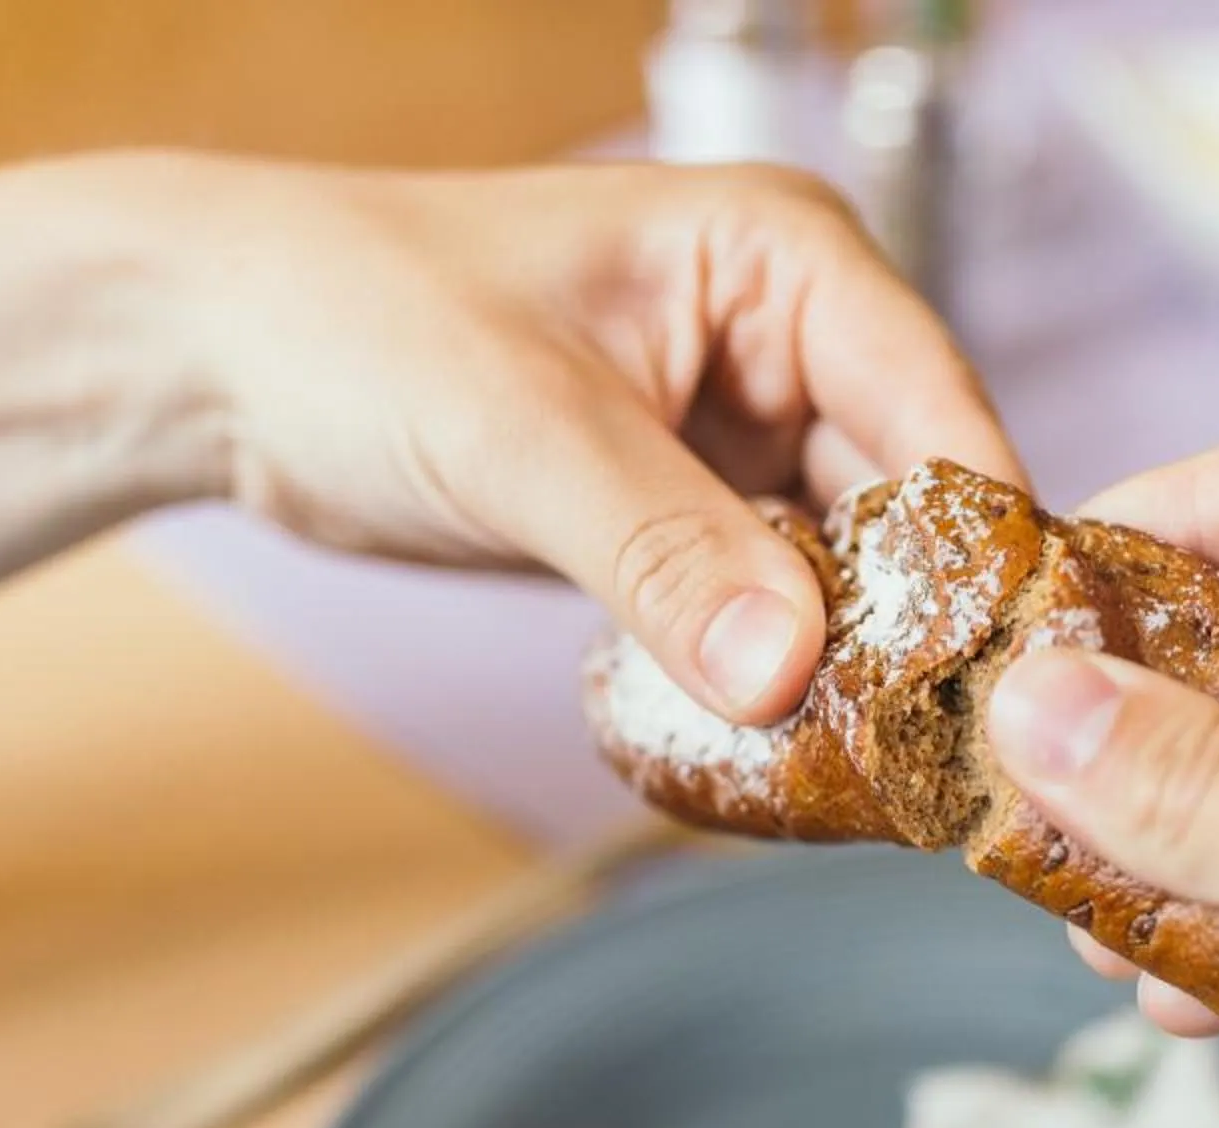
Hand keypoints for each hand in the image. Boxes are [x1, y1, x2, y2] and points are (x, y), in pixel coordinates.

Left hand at [145, 154, 1020, 720]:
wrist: (220, 356)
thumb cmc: (353, 320)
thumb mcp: (519, 433)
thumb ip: (663, 551)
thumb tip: (786, 671)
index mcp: (784, 259)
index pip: (938, 407)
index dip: (979, 544)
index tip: (998, 676)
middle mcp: (792, 343)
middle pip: (916, 505)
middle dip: (922, 628)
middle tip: (939, 760)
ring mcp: (746, 437)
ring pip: (856, 575)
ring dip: (853, 672)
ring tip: (873, 779)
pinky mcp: (694, 521)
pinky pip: (775, 614)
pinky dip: (778, 681)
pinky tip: (788, 757)